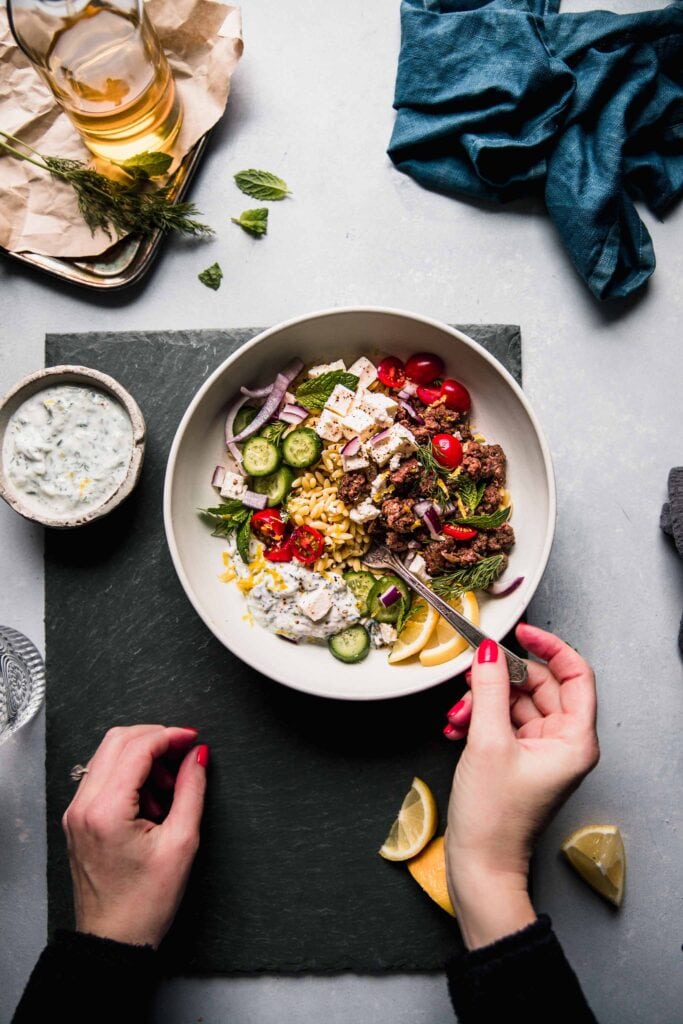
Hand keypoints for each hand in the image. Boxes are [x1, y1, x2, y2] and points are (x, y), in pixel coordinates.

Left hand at [62, 724, 208, 948]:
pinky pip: (102, 777)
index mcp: (106, 810)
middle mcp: (83, 805)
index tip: (193, 739)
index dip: (170, 736)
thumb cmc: (144, 904)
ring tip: (169, 789)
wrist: (113, 941)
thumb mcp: (181, 843)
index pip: (137, 747)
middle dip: (155, 740)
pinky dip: (129, 775)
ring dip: (142, 758)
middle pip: (117, 740)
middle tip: (184, 754)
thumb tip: (197, 756)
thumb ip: (191, 790)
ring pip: (108, 755)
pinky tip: (151, 801)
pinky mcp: (78, 819)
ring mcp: (76, 812)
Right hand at [443, 624, 598, 949]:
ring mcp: (541, 753)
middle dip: (500, 680)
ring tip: (457, 717)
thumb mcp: (487, 742)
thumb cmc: (494, 817)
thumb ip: (488, 690)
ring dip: (483, 703)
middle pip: (540, 686)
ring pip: (516, 704)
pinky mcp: (518, 761)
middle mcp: (564, 744)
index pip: (576, 674)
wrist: (480, 867)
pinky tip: (456, 728)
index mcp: (575, 740)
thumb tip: (488, 652)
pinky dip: (479, 720)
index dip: (550, 647)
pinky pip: (502, 723)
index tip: (521, 632)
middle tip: (471, 676)